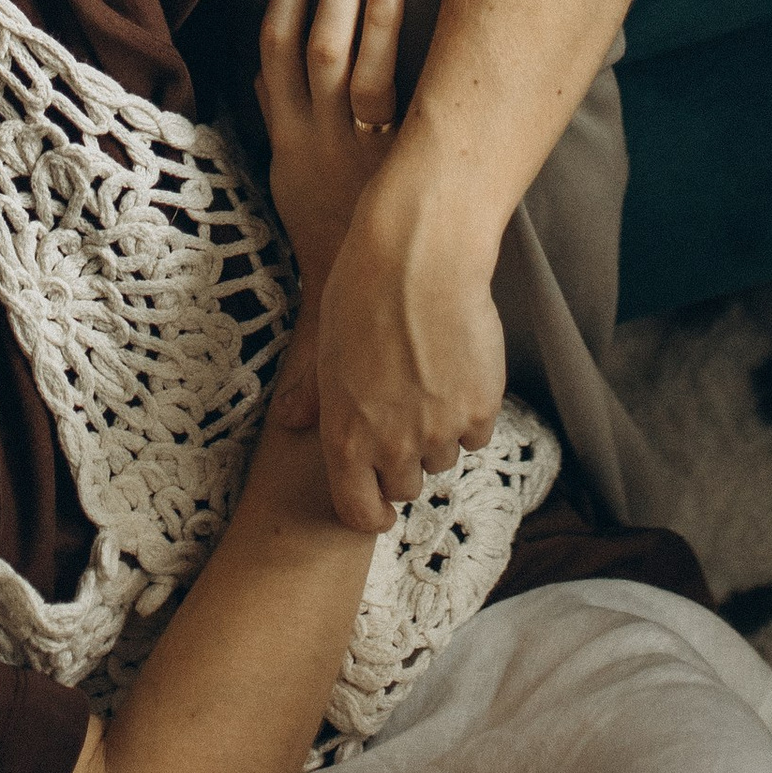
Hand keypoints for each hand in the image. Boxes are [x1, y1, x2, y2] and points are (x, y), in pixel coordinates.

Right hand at [253, 0, 406, 310]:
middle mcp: (313, 136)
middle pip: (305, 46)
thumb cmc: (335, 234)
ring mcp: (351, 146)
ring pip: (340, 61)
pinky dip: (388, 35)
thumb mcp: (293, 182)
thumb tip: (261, 78)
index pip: (270, 54)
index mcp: (286, 141)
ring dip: (353, 2)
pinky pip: (385, 88)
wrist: (361, 300)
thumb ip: (279, 126)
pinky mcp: (390, 159)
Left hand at [300, 178, 505, 534]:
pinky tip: (457, 372)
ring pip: (443, 459)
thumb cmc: (363, 293)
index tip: (378, 506)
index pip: (358, 512)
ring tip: (429, 382)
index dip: (369, 513)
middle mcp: (393, 446)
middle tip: (403, 419)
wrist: (420, 259)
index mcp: (345, 437)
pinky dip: (469, 413)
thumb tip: (291, 421)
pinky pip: (476, 434)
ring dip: (437, 435)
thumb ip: (314, 396)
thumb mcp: (326, 346)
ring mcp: (439, 431)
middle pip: (405, 487)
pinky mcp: (480, 410)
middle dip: (403, 463)